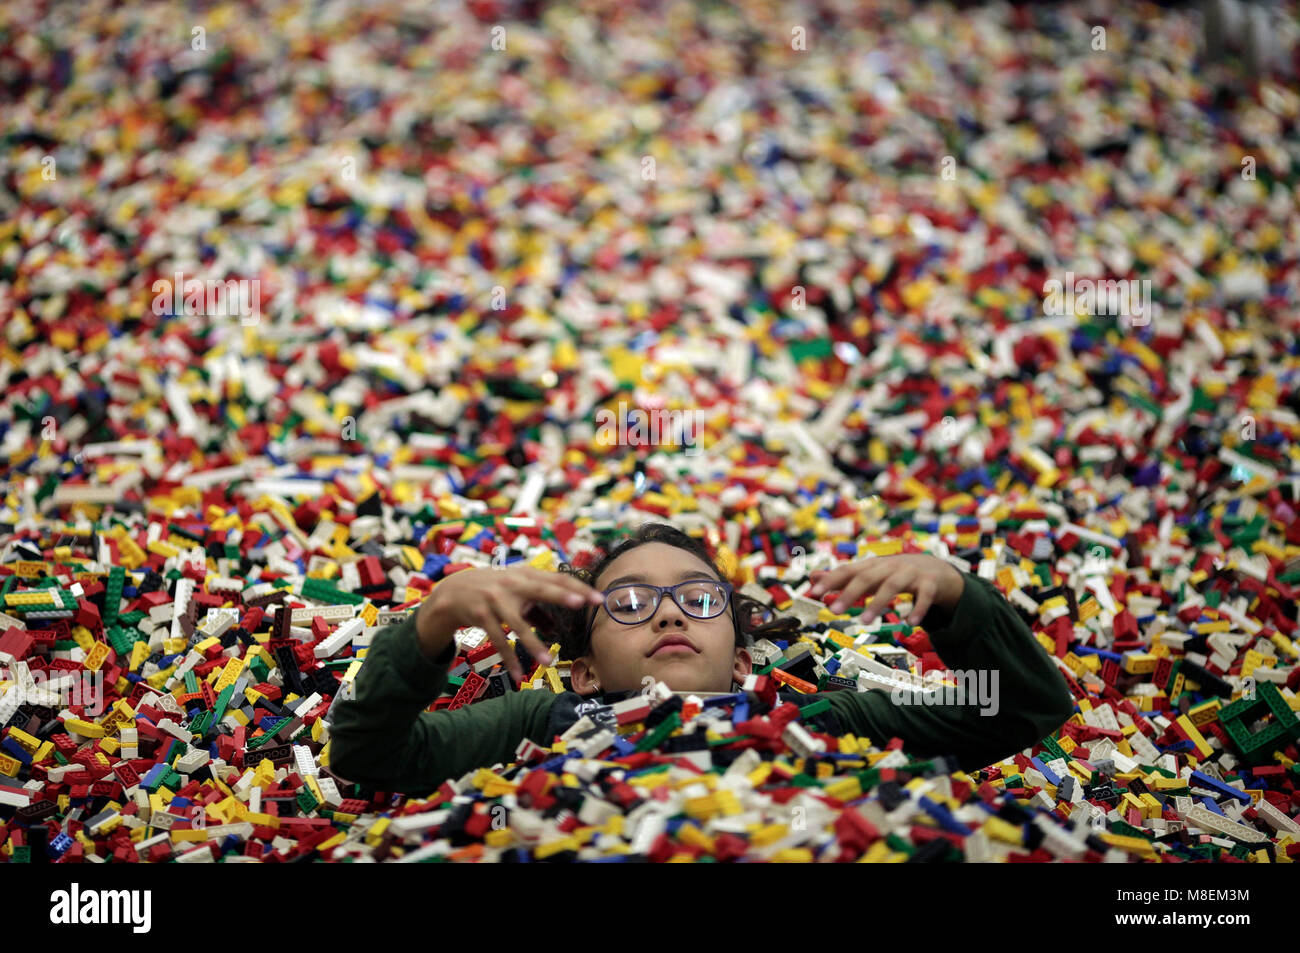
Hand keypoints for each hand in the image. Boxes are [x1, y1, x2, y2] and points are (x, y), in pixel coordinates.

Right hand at [416, 567, 604, 681]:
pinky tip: (519, 675)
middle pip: (541, 589)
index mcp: (525, 576)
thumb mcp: (515, 592)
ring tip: (548, 662)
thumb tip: (557, 628)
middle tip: (582, 605)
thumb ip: (536, 608)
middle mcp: (512, 584)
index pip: (557, 579)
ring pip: (517, 624)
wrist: (453, 592)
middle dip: (562, 596)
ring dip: (533, 645)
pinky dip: (509, 659)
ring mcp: (495, 599)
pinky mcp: (481, 615)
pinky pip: (498, 641)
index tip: (598, 598)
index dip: (578, 588)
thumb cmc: (493, 590)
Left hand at [805, 553, 964, 625]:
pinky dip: (918, 609)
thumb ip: (842, 578)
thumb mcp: (870, 574)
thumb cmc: (897, 573)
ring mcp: (911, 573)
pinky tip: (910, 623)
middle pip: (867, 577)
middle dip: (849, 593)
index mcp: (873, 565)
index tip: (813, 592)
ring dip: (877, 603)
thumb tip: (812, 577)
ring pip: (892, 585)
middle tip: (834, 611)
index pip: (848, 570)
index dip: (830, 580)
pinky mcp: (930, 584)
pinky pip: (924, 596)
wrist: (938, 569)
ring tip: (864, 621)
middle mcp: (890, 566)